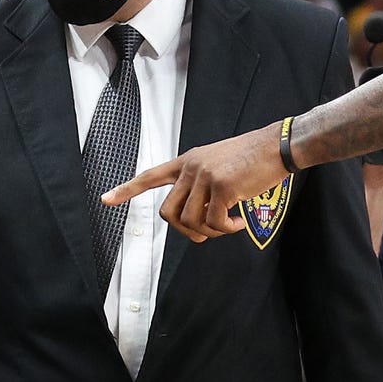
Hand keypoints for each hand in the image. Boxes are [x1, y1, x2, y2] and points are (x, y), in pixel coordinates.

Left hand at [107, 127, 284, 242]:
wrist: (277, 146)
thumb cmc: (253, 158)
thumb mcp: (219, 164)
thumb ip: (203, 184)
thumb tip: (198, 218)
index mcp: (188, 161)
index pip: (151, 175)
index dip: (127, 189)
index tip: (105, 199)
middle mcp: (191, 167)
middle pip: (169, 212)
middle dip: (186, 231)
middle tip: (206, 235)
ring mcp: (205, 176)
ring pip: (191, 221)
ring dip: (210, 232)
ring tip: (229, 225)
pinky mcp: (222, 186)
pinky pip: (214, 222)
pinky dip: (226, 229)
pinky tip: (238, 223)